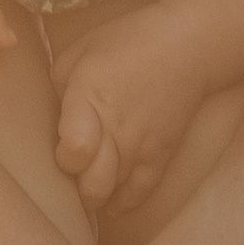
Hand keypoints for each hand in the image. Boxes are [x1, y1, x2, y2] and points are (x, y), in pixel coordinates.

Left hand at [49, 3, 210, 217]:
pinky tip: (111, 202)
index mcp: (89, 99)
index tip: (63, 149)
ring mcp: (141, 147)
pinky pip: (140, 194)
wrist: (188, 47)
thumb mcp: (81, 50)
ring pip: (112, 194)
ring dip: (96, 194)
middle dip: (76, 188)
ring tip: (88, 184)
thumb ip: (59, 85)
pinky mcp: (162, 156)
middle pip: (92, 185)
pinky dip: (122, 203)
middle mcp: (115, 130)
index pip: (73, 153)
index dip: (63, 158)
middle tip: (73, 176)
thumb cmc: (129, 41)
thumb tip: (55, 116)